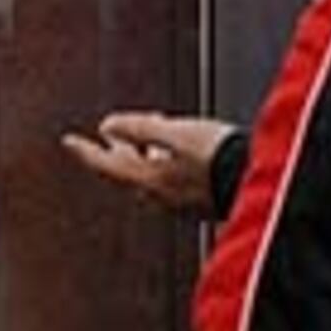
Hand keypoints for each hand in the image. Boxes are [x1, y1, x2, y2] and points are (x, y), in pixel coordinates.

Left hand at [62, 111, 229, 214]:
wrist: (261, 182)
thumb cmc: (219, 157)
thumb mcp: (175, 133)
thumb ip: (139, 128)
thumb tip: (108, 126)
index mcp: (150, 181)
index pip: (107, 166)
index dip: (86, 151)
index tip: (69, 141)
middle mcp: (161, 197)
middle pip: (129, 173)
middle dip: (120, 152)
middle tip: (112, 136)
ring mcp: (181, 203)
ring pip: (151, 178)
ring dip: (145, 156)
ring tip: (151, 137)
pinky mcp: (200, 203)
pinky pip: (172, 182)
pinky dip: (167, 164)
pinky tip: (179, 154)